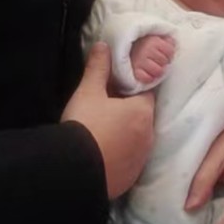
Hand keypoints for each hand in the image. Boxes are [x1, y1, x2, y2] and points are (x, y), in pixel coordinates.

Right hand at [62, 42, 155, 198]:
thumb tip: (104, 46)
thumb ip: (98, 68)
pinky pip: (129, 161)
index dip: (131, 89)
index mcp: (143, 112)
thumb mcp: (88, 92)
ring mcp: (141, 159)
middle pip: (142, 117)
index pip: (145, 93)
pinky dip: (120, 156)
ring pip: (137, 140)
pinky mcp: (131, 178)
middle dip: (128, 112)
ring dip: (126, 135)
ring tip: (102, 133)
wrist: (74, 172)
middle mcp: (149, 136)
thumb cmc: (84, 126)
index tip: (115, 89)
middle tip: (105, 110)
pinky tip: (103, 153)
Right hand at [130, 33, 174, 85]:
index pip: (170, 50)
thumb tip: (174, 42)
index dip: (168, 53)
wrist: (116, 47)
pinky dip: (148, 78)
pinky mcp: (134, 72)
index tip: (163, 53)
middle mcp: (146, 50)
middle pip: (164, 61)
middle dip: (162, 62)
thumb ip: (164, 38)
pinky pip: (147, 78)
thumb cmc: (137, 43)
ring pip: (158, 71)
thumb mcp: (151, 36)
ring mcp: (140, 61)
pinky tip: (146, 73)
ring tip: (151, 67)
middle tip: (155, 60)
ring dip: (156, 70)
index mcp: (152, 40)